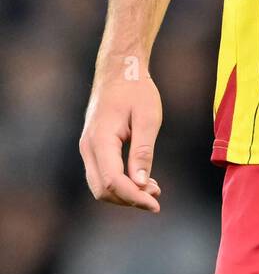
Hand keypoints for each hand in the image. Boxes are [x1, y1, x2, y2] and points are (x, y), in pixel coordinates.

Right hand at [80, 58, 162, 212]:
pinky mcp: (93, 146)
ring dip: (125, 193)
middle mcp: (88, 146)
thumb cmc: (136, 90)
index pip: (113, 181)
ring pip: (100, 185)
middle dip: (129, 199)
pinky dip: (120, 183)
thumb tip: (142, 184)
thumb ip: (143, 151)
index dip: (134, 197)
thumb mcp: (147, 118)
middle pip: (102, 189)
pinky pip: (102, 173)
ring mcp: (87, 147)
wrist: (119, 70)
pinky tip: (142, 180)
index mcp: (101, 139)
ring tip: (153, 189)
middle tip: (156, 197)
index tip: (156, 204)